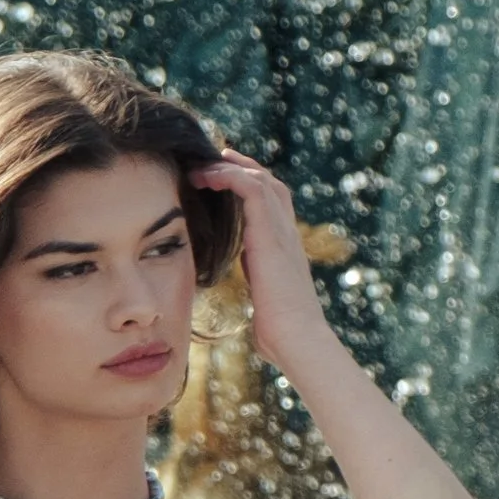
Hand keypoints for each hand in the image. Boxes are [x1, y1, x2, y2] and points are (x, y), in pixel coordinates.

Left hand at [188, 153, 335, 375]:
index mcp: (283, 247)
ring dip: (229, 168)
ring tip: (201, 167)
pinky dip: (229, 176)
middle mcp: (286, 232)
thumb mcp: (263, 299)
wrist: (296, 339)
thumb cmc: (279, 333)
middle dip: (239, 166)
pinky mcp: (271, 232)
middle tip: (211, 159)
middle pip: (268, 182)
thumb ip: (256, 281)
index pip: (270, 203)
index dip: (247, 185)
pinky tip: (208, 178)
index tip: (221, 178)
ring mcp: (282, 230)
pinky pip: (251, 188)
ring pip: (260, 179)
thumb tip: (249, 284)